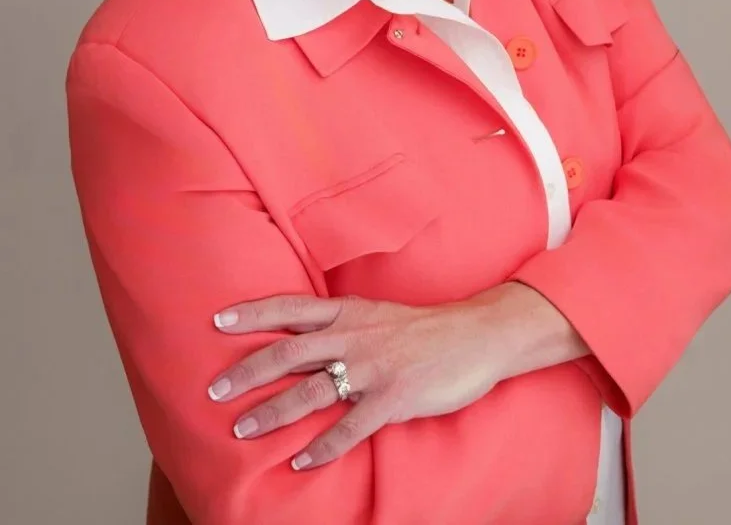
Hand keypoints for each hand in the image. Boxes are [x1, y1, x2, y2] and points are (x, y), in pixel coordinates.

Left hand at [207, 293, 508, 469]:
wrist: (475, 334)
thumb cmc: (422, 327)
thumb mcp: (376, 314)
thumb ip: (340, 325)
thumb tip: (298, 338)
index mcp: (349, 312)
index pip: (290, 307)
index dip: (254, 313)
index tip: (218, 320)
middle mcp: (355, 336)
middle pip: (289, 352)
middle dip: (248, 371)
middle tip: (214, 391)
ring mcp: (373, 367)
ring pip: (312, 391)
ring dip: (274, 413)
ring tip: (243, 430)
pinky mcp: (394, 398)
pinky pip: (351, 428)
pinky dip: (323, 448)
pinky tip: (302, 463)